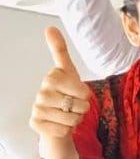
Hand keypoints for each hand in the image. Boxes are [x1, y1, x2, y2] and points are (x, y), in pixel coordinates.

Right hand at [30, 27, 89, 158]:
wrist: (56, 118)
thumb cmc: (65, 93)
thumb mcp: (69, 72)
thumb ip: (60, 51)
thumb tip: (49, 27)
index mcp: (52, 77)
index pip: (84, 91)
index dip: (86, 95)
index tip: (77, 93)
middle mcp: (41, 92)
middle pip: (81, 106)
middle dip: (82, 109)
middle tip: (73, 106)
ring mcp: (37, 108)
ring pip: (73, 120)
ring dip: (75, 120)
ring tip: (67, 115)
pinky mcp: (35, 124)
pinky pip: (64, 131)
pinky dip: (66, 131)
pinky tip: (59, 124)